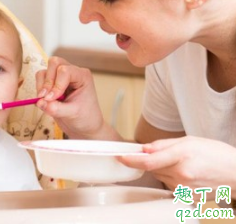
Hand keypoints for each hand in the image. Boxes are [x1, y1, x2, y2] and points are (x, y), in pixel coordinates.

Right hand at [35, 56, 117, 139]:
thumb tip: (40, 102)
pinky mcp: (52, 83)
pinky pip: (41, 78)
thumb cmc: (85, 118)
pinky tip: (45, 100)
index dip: (56, 84)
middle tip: (46, 97)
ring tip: (45, 100)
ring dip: (42, 85)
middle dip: (48, 81)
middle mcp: (72, 73)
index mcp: (82, 76)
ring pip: (45, 70)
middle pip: (54, 63)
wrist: (84, 127)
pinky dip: (39, 88)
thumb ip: (56, 108)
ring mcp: (61, 77)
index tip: (51, 99)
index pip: (65, 71)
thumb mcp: (72, 114)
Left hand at [119, 136, 235, 199]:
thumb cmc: (216, 154)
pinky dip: (173, 178)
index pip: (148, 161)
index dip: (131, 160)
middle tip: (167, 155)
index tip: (121, 157)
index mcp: (181, 156)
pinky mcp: (187, 197)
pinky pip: (170, 185)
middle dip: (152, 161)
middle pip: (152, 168)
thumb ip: (163, 145)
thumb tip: (144, 148)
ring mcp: (184, 188)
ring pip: (160, 177)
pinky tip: (188, 174)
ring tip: (184, 164)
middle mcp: (181, 174)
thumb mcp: (189, 140)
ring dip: (164, 170)